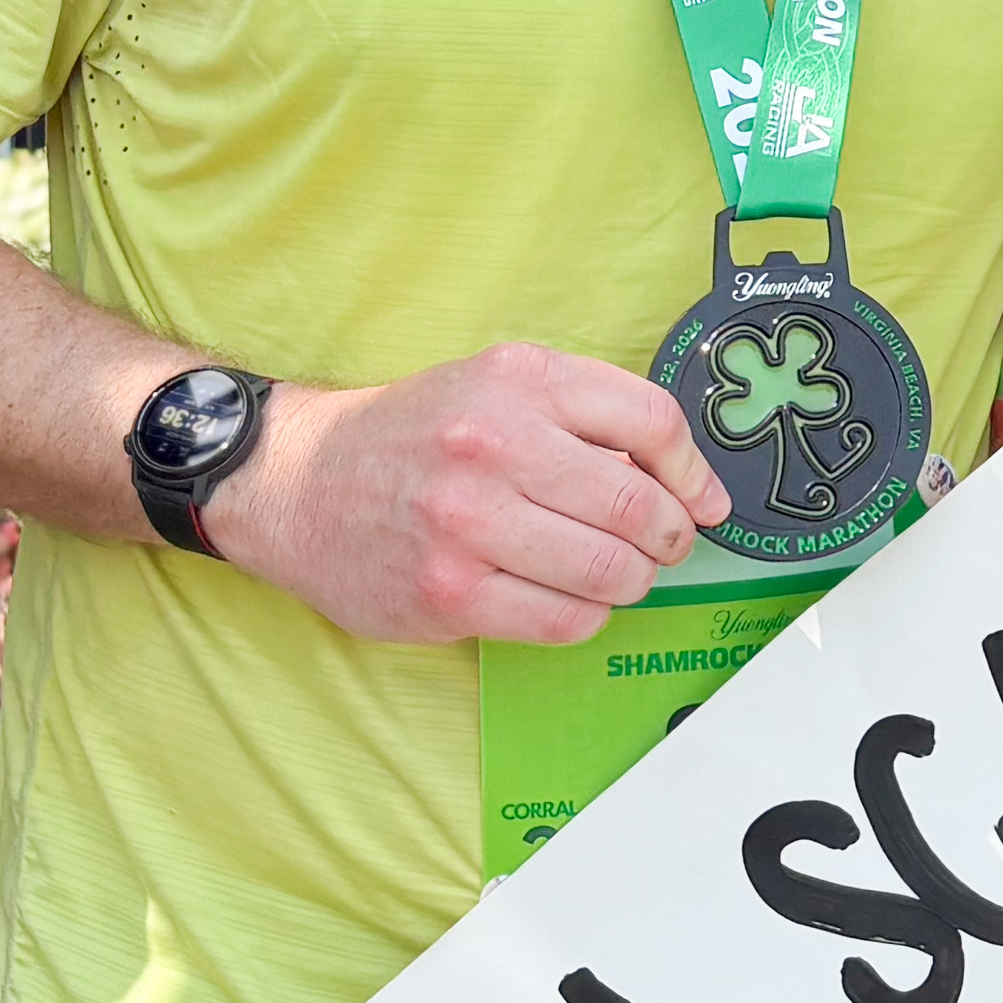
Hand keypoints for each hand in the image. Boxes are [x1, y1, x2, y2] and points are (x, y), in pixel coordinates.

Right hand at [198, 346, 728, 643]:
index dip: (693, 471)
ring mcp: (467, 523)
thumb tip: (686, 481)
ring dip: (630, 582)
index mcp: (517, 381)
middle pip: (636, 505)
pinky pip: (563, 620)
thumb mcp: (493, 386)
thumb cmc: (411, 436)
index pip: (649, 422)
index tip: (704, 501)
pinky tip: (568, 600)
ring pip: (607, 571)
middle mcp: (493, 445)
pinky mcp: (449, 592)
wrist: (298, 480)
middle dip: (668, 537)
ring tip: (615, 575)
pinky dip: (585, 617)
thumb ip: (583, 414)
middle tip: (663, 547)